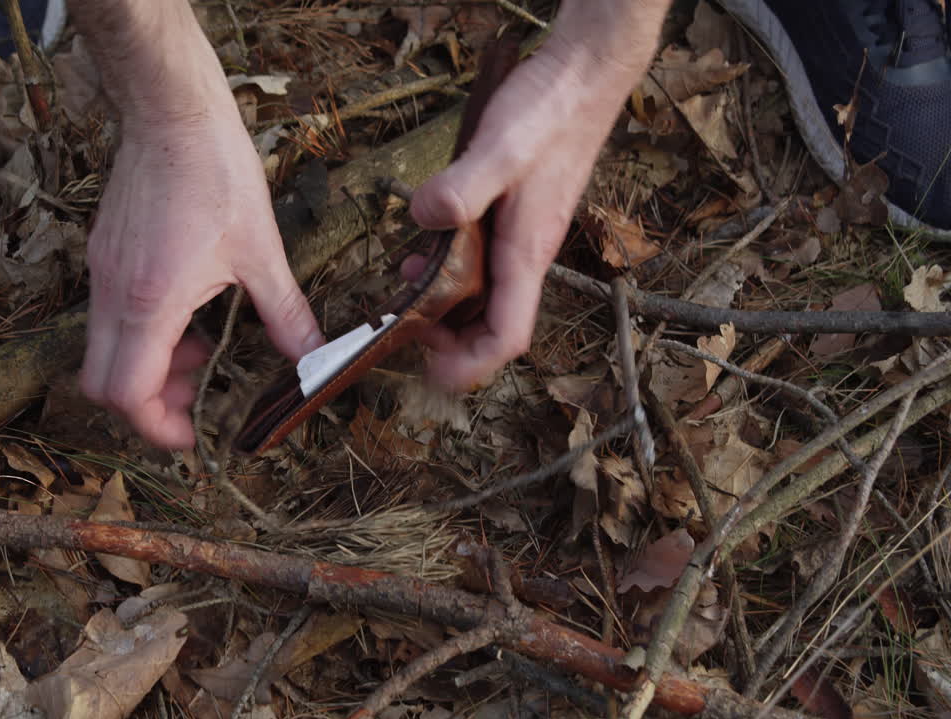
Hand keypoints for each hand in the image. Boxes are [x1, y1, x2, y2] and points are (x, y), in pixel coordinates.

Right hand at [80, 117, 322, 447]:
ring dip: (149, 368)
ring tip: (202, 349)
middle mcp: (113, 293)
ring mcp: (101, 273)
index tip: (192, 434)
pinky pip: (108, 318)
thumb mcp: (262, 251)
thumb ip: (285, 314)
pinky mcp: (103, 255)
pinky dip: (142, 335)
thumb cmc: (216, 172)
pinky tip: (187, 313)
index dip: (157, 428)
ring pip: (103, 352)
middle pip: (102, 384)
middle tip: (197, 395)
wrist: (171, 111)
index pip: (127, 394)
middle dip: (149, 404)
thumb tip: (312, 358)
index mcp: (149, 302)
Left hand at [409, 4, 665, 388]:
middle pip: (493, 326)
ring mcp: (521, 236)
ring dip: (446, 307)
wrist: (584, 75)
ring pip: (485, 295)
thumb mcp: (500, 148)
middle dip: (450, 343)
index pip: (506, 336)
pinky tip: (423, 249)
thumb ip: (461, 188)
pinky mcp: (512, 216)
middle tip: (404, 331)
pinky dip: (451, 270)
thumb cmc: (550, 111)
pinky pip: (482, 262)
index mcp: (526, 252)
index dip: (471, 365)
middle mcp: (527, 254)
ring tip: (405, 295)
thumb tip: (424, 222)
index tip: (431, 372)